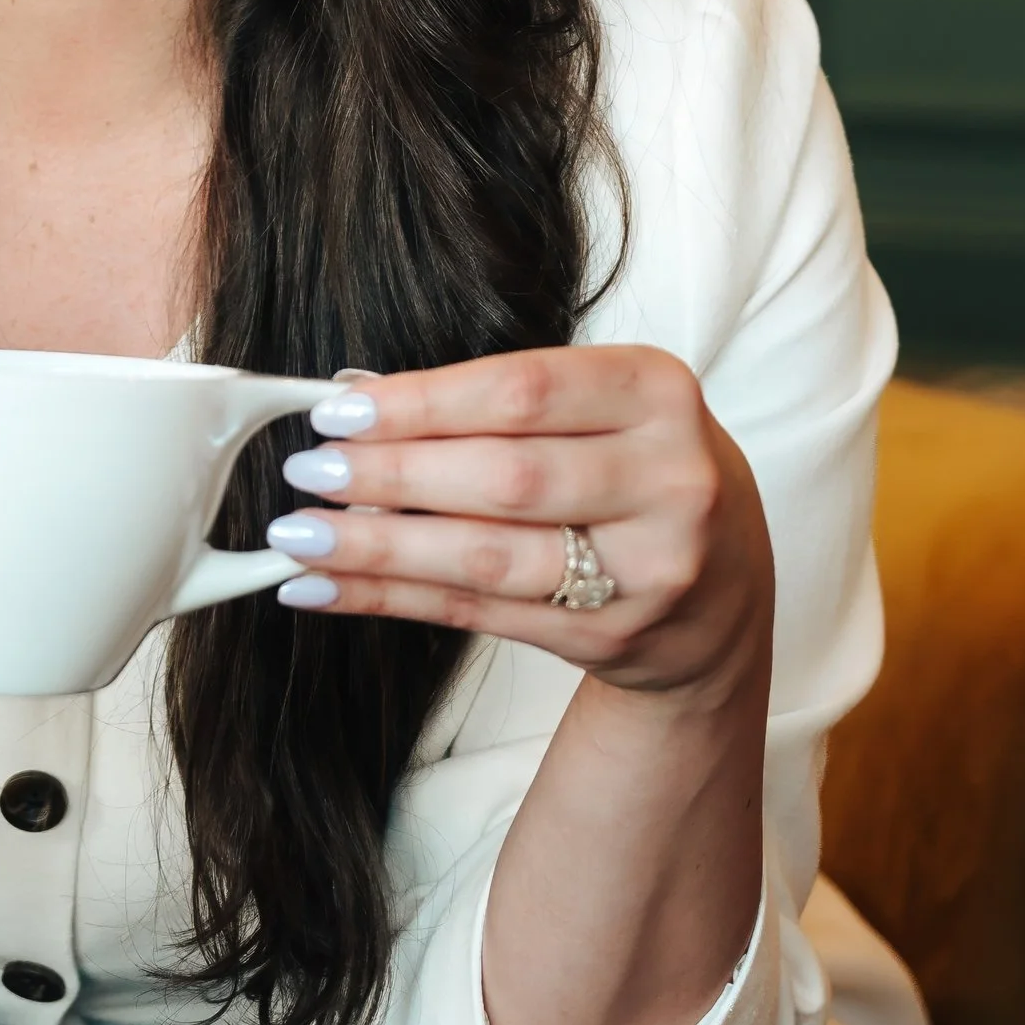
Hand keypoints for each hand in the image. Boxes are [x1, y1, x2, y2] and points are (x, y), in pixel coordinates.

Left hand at [262, 345, 772, 707]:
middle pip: (506, 477)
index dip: (423, 402)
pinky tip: (327, 588)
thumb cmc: (635, 470)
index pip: (523, 390)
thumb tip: (357, 396)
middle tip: (309, 471)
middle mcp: (669, 478)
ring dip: (380, 548)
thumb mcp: (599, 411)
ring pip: (490, 556)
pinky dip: (393, 599)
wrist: (723, 585)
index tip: (339, 410)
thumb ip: (494, 402)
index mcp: (657, 393)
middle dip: (392, 475)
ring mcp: (649, 567)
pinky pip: (480, 614)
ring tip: (300, 536)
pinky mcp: (614, 634)